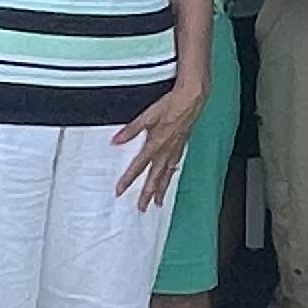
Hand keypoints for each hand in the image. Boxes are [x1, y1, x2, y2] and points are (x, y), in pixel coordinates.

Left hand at [114, 83, 203, 208]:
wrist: (192, 99)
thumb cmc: (171, 105)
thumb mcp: (147, 115)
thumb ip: (131, 130)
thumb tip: (116, 141)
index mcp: (156, 144)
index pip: (138, 166)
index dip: (128, 179)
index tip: (120, 191)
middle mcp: (166, 150)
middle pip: (154, 177)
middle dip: (148, 194)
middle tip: (142, 208)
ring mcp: (175, 149)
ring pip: (167, 174)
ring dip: (161, 189)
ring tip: (158, 202)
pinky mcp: (182, 145)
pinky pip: (175, 165)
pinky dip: (171, 175)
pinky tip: (170, 177)